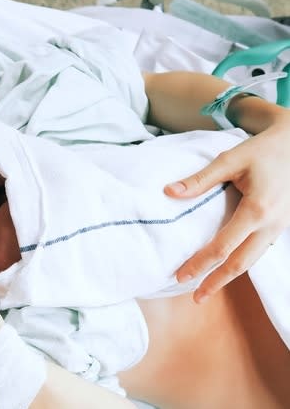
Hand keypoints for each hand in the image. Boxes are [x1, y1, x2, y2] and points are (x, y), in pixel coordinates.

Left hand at [166, 118, 289, 302]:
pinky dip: (242, 262)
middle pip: (241, 263)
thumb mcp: (230, 160)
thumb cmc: (263, 150)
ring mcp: (279, 227)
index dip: (200, 264)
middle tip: (195, 297)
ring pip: (253, 260)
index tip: (180, 276)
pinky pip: (259, 250)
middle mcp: (271, 224)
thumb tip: (168, 192)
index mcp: (256, 210)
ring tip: (208, 288)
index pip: (223, 247)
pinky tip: (227, 268)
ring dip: (230, 276)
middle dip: (216, 282)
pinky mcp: (280, 225)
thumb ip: (200, 179)